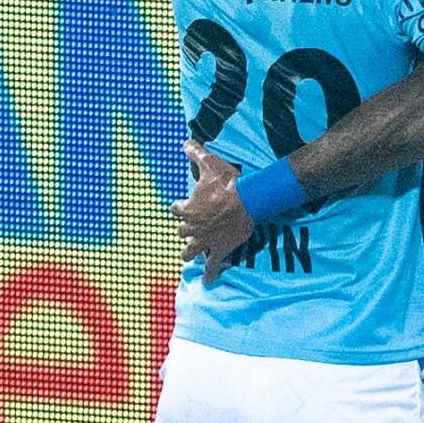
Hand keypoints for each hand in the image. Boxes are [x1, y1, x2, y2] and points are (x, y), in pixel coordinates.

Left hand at [172, 140, 249, 283]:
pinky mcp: (219, 249)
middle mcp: (192, 227)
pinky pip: (212, 265)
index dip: (178, 207)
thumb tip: (185, 142)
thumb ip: (196, 153)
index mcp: (187, 209)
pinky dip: (210, 274)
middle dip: (184, 229)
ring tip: (187, 254)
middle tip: (190, 227)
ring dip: (188, 252)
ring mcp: (205, 240)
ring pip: (189, 251)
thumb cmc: (228, 183)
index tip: (181, 205)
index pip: (175, 209)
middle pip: (181, 232)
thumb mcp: (210, 164)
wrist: (248, 201)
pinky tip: (207, 281)